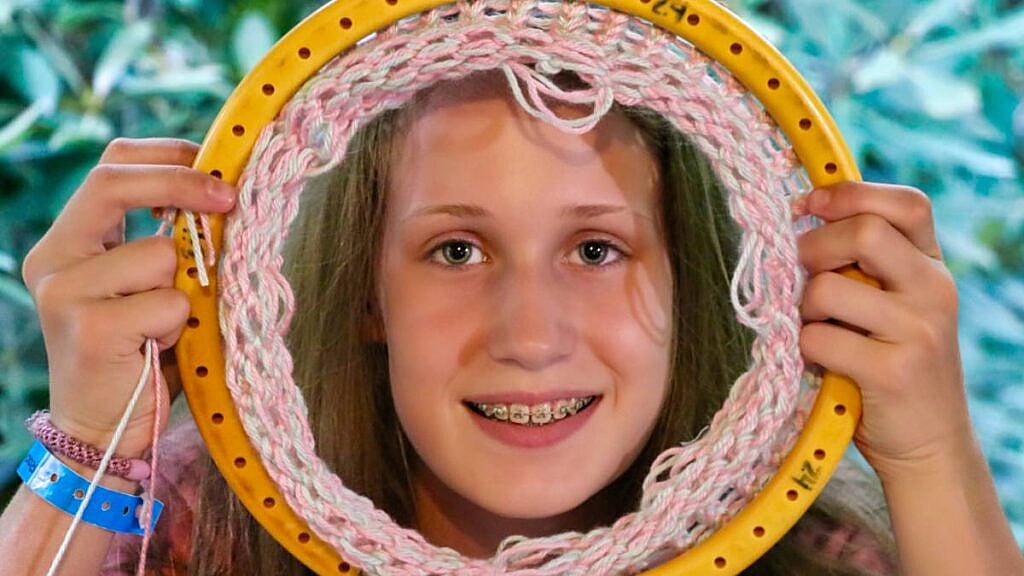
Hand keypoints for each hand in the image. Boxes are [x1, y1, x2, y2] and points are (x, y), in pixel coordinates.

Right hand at [20, 138, 235, 456]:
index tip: (217, 167)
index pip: (111, 166)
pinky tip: (158, 350)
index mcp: (69, 241)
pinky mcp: (87, 328)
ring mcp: (63, 292)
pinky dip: (181, 325)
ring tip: (167, 326)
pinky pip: (168, 303)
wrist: (104, 432)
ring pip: (160, 253)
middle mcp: (54, 259)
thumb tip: (225, 196)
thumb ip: (170, 244)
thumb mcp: (152, 288)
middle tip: (230, 199)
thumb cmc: (140, 354)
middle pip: (115, 183)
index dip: (167, 155)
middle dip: (182, 184)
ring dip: (186, 289)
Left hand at [794, 182, 971, 484]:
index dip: (849, 194)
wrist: (929, 445)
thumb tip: (796, 220)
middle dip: (812, 248)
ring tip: (816, 330)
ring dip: (802, 309)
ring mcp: (918, 331)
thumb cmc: (893, 366)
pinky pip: (818, 338)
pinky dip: (803, 349)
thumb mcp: (895, 307)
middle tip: (799, 277)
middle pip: (862, 232)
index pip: (906, 204)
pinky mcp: (892, 372)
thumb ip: (866, 267)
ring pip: (826, 288)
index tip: (806, 206)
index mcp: (933, 268)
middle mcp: (934, 291)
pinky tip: (819, 362)